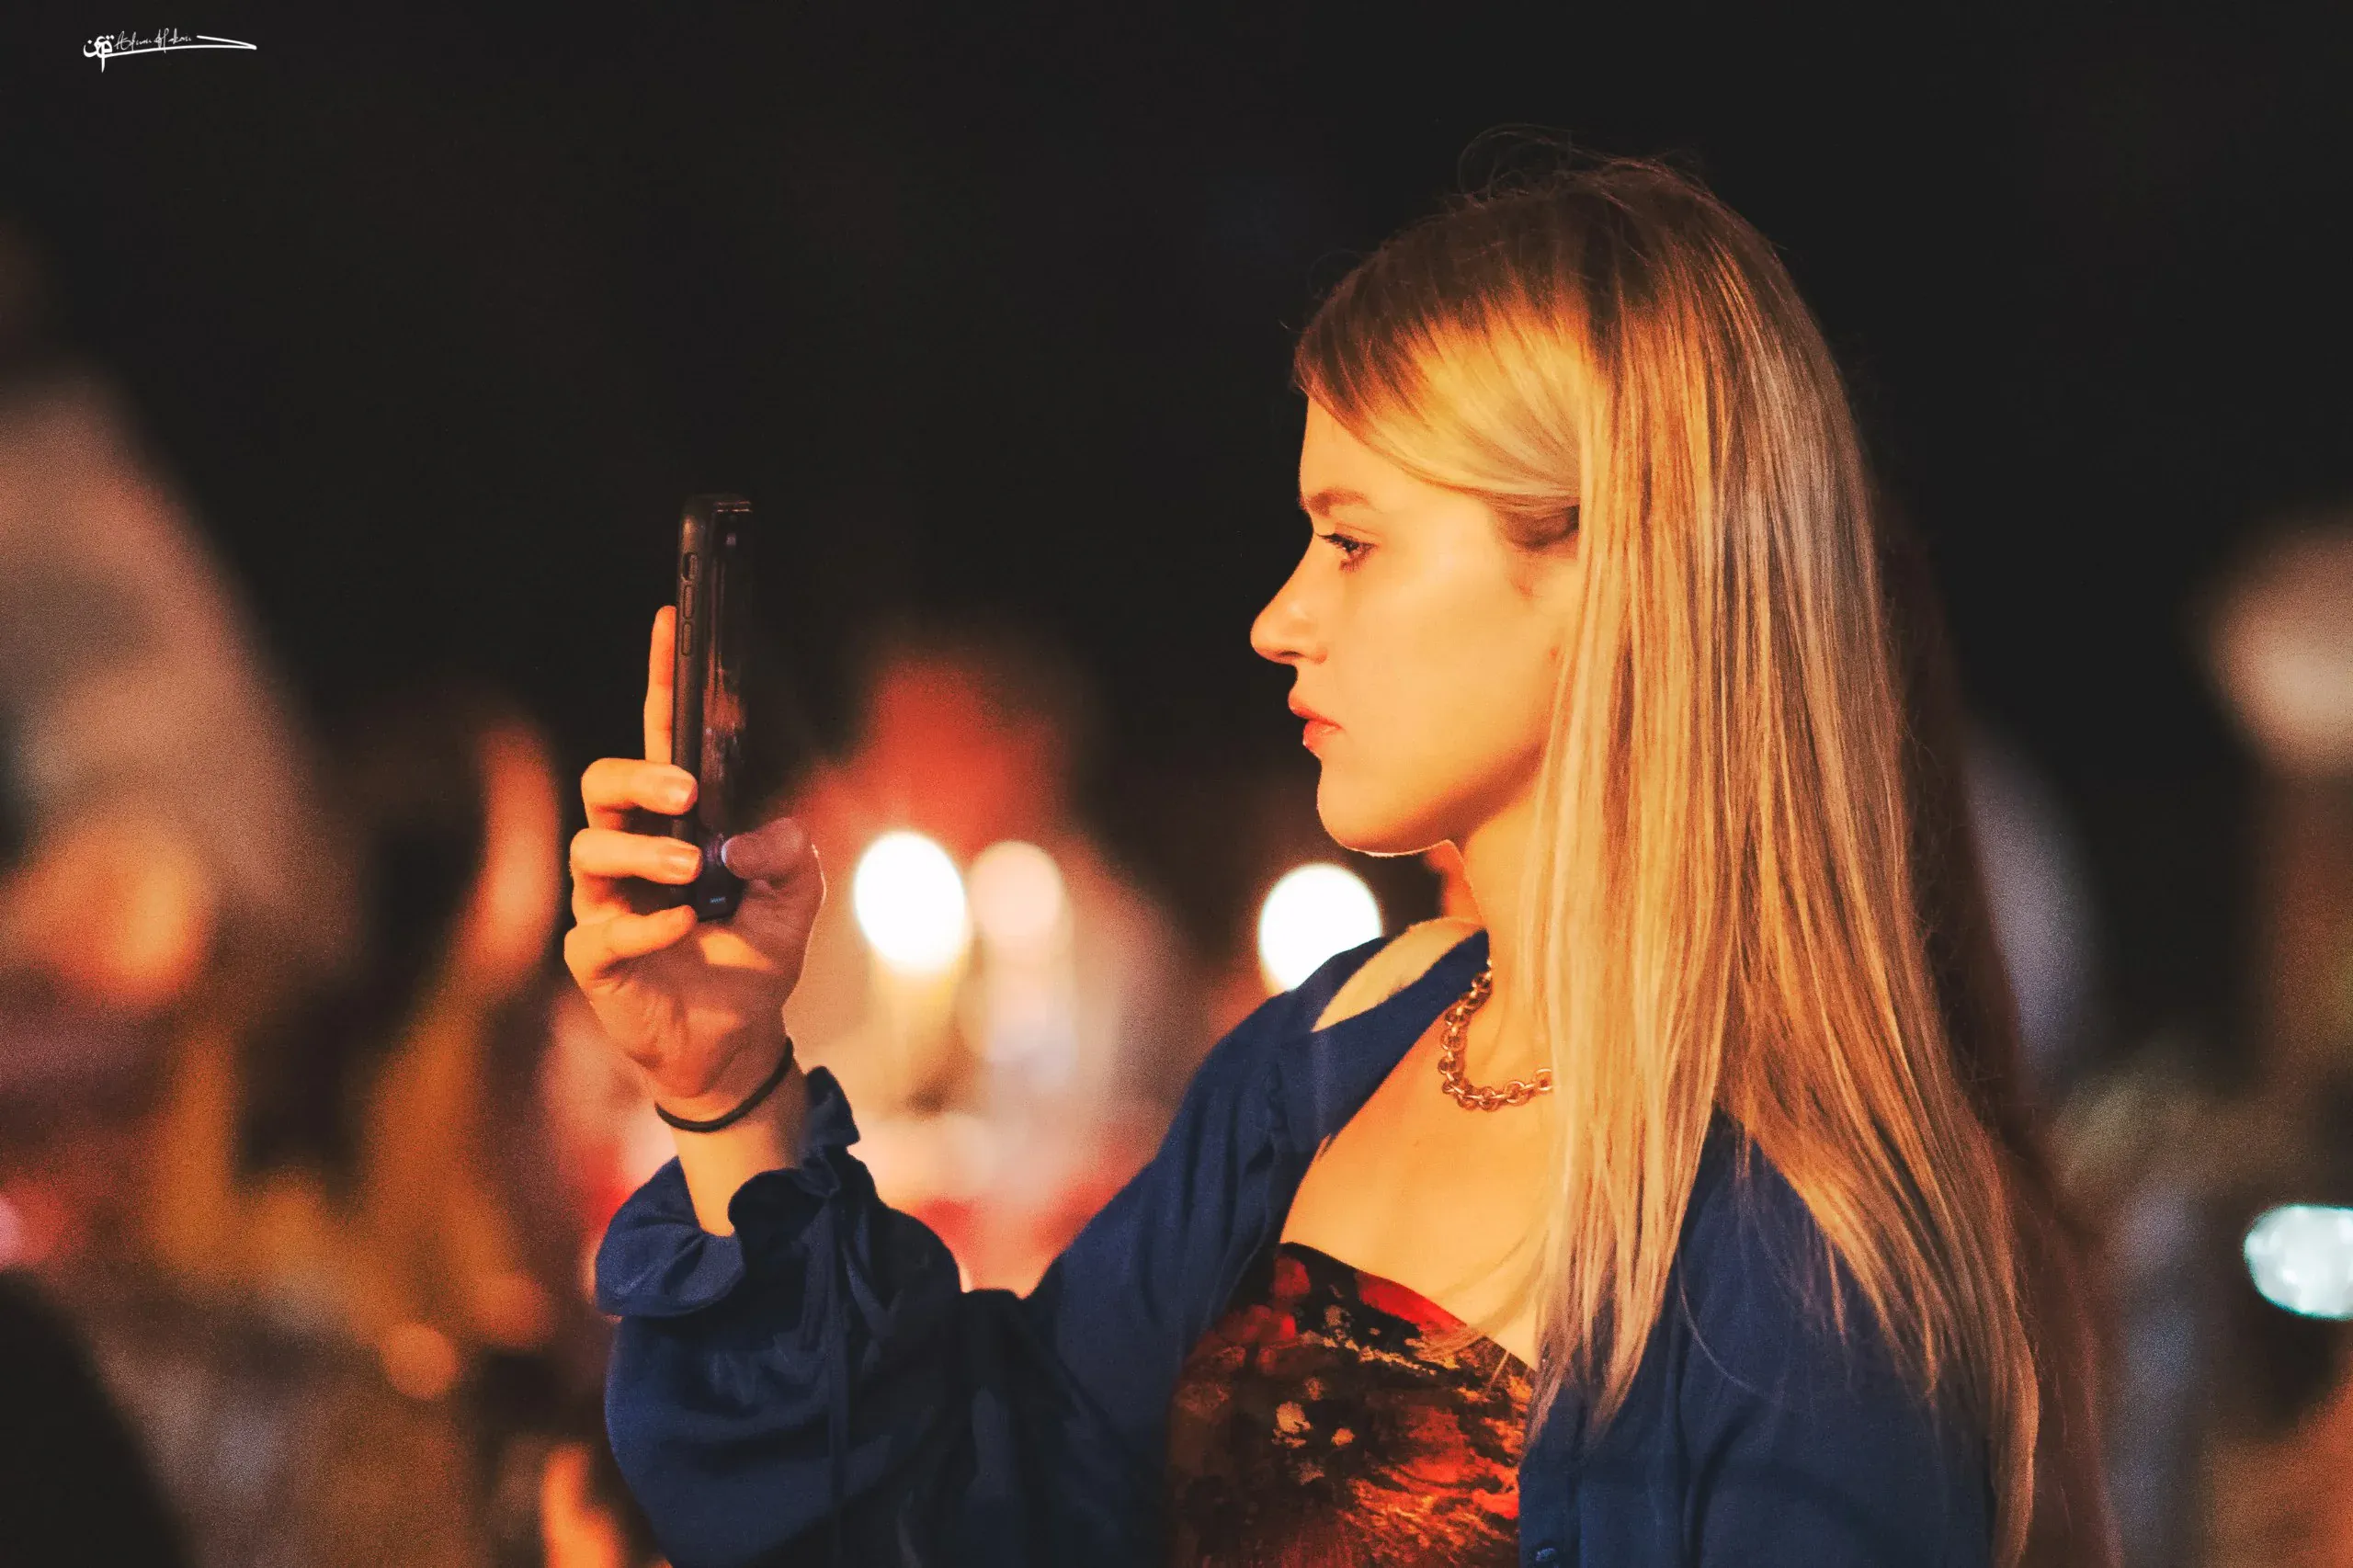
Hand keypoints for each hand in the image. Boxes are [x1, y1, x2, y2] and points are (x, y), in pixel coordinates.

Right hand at [562, 607, 824, 1115]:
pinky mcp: (594, 957)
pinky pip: (600, 931)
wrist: (738, 1041)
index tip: (671, 617)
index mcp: (679, 823)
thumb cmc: (755, 958)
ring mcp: (606, 902)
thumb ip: (791, 851)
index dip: (663, 676)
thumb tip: (743, 834)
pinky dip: (646, 924)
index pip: (661, 736)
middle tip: (688, 795)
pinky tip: (687, 925)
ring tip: (695, 873)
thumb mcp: (799, 895)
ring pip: (589, 848)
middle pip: (601, 782)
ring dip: (645, 852)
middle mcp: (632, 852)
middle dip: (639, 775)